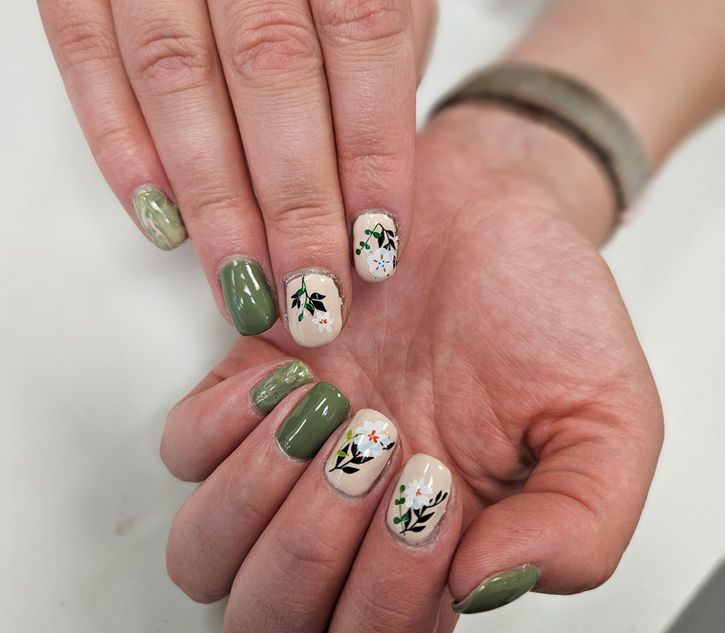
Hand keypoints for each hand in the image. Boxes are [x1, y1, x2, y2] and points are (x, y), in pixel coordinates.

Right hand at [37, 0, 435, 346]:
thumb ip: (373, 71)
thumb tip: (362, 196)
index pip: (365, 42)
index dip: (371, 156)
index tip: (375, 250)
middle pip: (273, 77)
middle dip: (295, 207)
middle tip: (312, 297)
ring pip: (179, 81)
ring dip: (215, 204)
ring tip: (244, 285)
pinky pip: (88, 58)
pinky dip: (123, 150)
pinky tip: (163, 225)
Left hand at [160, 106, 662, 630]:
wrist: (493, 213)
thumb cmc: (546, 309)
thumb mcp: (607, 418)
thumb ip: (579, 524)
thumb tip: (482, 585)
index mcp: (435, 548)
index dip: (390, 596)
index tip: (436, 490)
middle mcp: (350, 516)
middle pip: (271, 616)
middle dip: (315, 550)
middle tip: (384, 450)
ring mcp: (291, 457)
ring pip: (207, 554)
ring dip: (260, 499)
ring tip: (335, 416)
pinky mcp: (251, 388)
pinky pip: (184, 450)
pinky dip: (223, 428)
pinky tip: (295, 379)